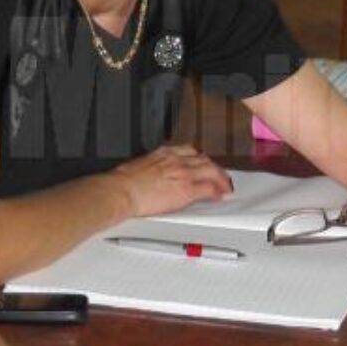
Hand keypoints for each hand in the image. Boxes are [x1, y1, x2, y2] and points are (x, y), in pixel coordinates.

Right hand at [109, 144, 232, 218]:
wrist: (122, 191)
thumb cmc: (123, 182)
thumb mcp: (140, 165)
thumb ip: (152, 167)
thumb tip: (151, 174)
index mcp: (164, 153)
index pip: (189, 151)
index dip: (198, 158)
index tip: (201, 163)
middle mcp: (177, 160)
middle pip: (204, 159)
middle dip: (213, 167)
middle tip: (218, 175)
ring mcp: (184, 174)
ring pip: (211, 171)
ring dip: (220, 178)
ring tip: (224, 186)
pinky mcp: (187, 190)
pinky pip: (209, 188)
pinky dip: (217, 191)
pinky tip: (219, 195)